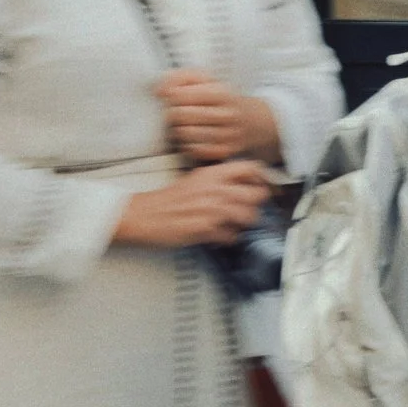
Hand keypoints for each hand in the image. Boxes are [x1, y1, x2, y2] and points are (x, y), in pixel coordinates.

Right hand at [114, 160, 273, 247]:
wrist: (145, 214)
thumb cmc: (170, 199)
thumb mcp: (198, 179)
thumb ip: (221, 179)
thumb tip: (247, 184)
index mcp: (213, 173)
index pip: (252, 168)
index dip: (262, 179)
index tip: (262, 188)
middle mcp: (215, 189)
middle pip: (257, 195)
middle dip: (256, 206)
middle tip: (248, 210)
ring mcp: (211, 209)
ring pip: (249, 217)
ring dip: (244, 224)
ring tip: (232, 224)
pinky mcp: (204, 228)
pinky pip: (232, 236)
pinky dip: (229, 238)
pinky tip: (219, 235)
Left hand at [156, 71, 277, 163]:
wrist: (250, 120)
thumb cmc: (220, 98)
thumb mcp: (205, 79)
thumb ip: (180, 77)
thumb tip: (160, 89)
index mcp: (221, 93)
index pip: (181, 95)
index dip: (170, 96)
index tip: (170, 96)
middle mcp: (227, 114)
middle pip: (181, 115)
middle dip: (172, 113)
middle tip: (174, 111)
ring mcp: (227, 135)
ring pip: (186, 134)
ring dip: (178, 129)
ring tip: (182, 124)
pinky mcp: (224, 151)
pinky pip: (195, 150)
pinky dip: (188, 144)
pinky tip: (191, 136)